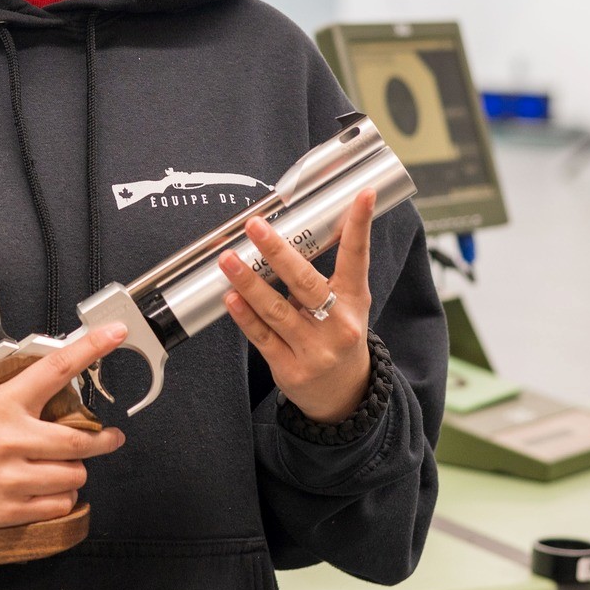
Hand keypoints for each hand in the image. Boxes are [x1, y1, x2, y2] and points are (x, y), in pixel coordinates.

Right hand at [0, 324, 127, 533]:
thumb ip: (18, 396)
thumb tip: (59, 386)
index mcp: (3, 404)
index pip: (56, 368)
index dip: (90, 348)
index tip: (114, 335)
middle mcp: (11, 439)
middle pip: (80, 439)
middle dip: (104, 439)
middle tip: (110, 437)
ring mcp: (11, 477)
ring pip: (74, 475)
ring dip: (74, 470)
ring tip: (59, 466)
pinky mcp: (11, 509)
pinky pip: (59, 504)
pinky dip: (62, 497)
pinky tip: (47, 489)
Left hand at [221, 190, 374, 423]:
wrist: (345, 395)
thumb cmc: (338, 336)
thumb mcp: (348, 304)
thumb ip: (326, 275)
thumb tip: (291, 232)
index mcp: (354, 300)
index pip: (357, 257)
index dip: (359, 225)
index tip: (362, 194)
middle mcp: (338, 324)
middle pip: (306, 283)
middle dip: (278, 252)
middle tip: (256, 226)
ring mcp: (315, 349)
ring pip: (277, 311)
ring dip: (249, 282)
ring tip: (228, 259)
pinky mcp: (291, 369)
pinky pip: (262, 337)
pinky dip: (244, 316)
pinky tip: (230, 297)